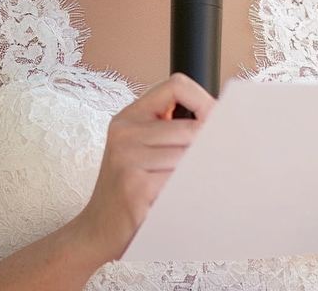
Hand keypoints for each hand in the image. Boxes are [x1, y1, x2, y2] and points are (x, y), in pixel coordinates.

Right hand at [70, 73, 214, 263]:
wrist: (96, 230)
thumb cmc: (128, 190)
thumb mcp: (139, 149)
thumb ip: (170, 130)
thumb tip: (221, 121)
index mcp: (129, 117)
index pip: (176, 85)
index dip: (203, 100)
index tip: (218, 121)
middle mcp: (124, 133)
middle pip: (192, 128)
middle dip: (208, 149)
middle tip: (213, 166)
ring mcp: (127, 160)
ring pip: (191, 158)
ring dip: (199, 175)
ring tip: (189, 188)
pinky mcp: (136, 189)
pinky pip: (182, 182)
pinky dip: (189, 192)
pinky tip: (179, 201)